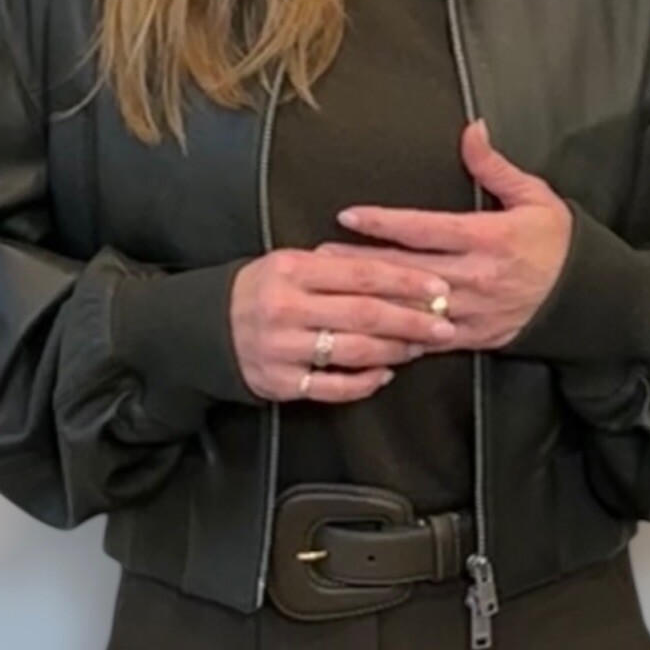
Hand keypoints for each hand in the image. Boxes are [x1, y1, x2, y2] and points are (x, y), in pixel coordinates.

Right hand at [229, 247, 460, 402]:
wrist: (205, 327)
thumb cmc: (259, 290)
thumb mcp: (289, 262)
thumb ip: (334, 265)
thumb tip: (395, 269)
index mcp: (293, 270)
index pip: (361, 273)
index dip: (405, 281)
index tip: (437, 286)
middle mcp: (287, 308)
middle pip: (364, 314)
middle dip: (411, 319)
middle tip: (444, 322)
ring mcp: (283, 348)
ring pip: (353, 352)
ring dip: (394, 350)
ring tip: (419, 346)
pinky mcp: (281, 382)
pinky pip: (332, 387)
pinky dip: (364, 382)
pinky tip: (384, 374)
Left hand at [316, 119, 572, 352]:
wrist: (589, 297)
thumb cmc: (558, 241)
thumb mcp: (534, 195)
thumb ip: (494, 166)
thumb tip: (471, 128)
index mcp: (488, 238)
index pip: (425, 229)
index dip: (384, 223)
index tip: (349, 215)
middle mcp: (476, 277)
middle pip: (407, 269)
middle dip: (361, 262)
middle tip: (319, 254)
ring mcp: (473, 311)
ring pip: (412, 308)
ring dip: (371, 299)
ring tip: (333, 290)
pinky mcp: (474, 336)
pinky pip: (429, 339)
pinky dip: (397, 336)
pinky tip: (368, 332)